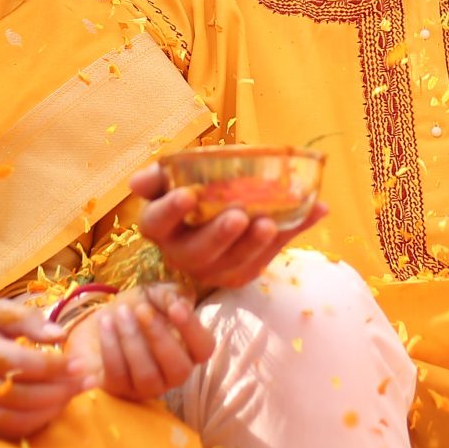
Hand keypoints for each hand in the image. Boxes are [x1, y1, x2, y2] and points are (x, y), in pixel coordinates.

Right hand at [0, 299, 82, 439]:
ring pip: (18, 417)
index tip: (82, 362)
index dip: (55, 366)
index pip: (21, 363)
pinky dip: (37, 421)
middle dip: (61, 389)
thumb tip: (60, 335)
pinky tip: (54, 407)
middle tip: (88, 381)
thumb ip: (27, 319)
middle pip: (23, 394)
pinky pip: (10, 430)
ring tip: (76, 392)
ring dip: (53, 408)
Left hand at [66, 282, 211, 401]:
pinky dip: (110, 347)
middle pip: (179, 369)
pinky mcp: (119, 389)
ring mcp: (147, 386)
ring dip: (132, 340)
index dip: (192, 329)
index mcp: (189, 350)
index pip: (204, 348)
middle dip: (159, 337)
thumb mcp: (154, 295)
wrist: (102, 320)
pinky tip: (105, 323)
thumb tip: (179, 303)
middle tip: (141, 309)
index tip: (175, 307)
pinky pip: (118, 375)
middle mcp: (172, 375)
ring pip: (147, 375)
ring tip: (120, 312)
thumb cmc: (135, 308)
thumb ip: (169, 295)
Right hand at [130, 162, 324, 292]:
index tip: (187, 194)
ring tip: (270, 223)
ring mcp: (211, 268)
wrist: (219, 203)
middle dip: (218, 235)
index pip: (154, 223)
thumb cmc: (191, 186)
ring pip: (231, 264)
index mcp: (160, 226)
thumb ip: (159, 174)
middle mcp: (181, 253)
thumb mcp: (173, 176)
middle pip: (197, 252)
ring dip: (254, 245)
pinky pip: (263, 261)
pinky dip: (289, 238)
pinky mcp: (239, 273)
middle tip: (238, 216)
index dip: (169, 211)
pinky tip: (312, 212)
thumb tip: (135, 183)